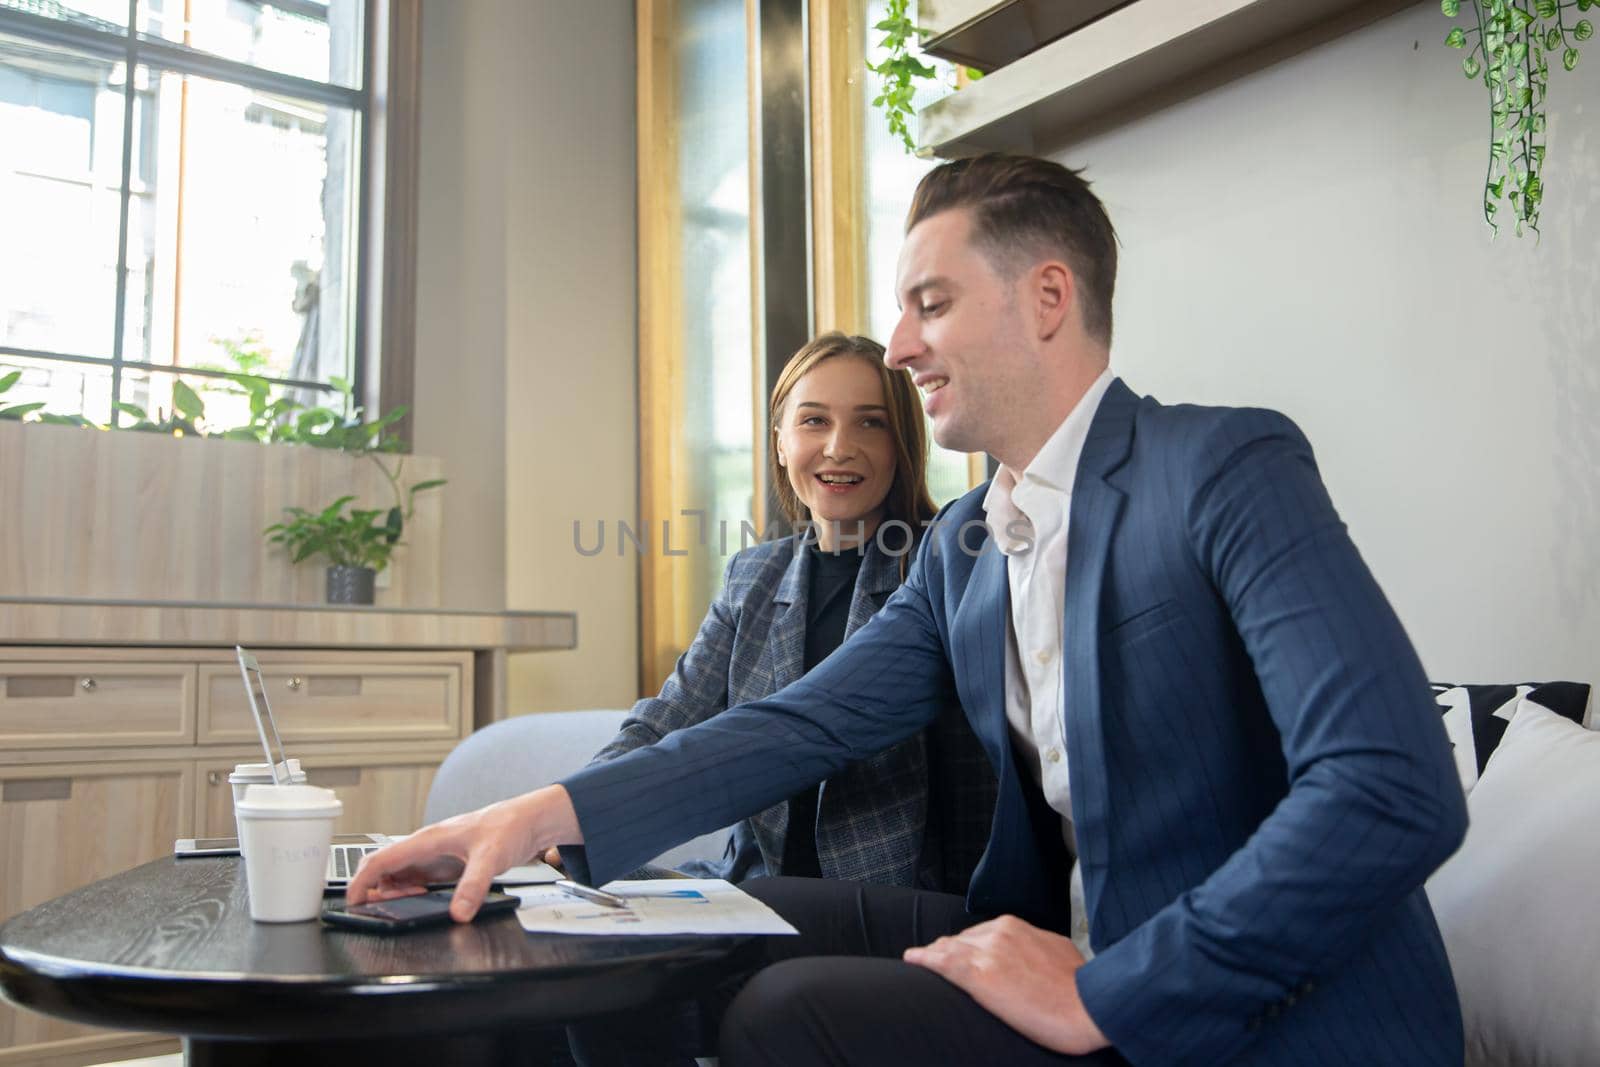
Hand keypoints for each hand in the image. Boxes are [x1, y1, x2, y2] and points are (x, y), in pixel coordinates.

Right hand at [347, 784, 580, 921]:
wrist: (528, 820)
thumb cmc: (508, 826)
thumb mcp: (491, 858)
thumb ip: (473, 886)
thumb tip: (458, 913)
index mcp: (428, 840)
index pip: (380, 860)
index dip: (360, 881)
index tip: (352, 901)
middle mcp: (426, 847)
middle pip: (383, 870)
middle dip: (376, 891)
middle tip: (388, 909)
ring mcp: (435, 856)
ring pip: (398, 876)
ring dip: (394, 893)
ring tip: (409, 906)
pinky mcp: (445, 865)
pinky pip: (417, 880)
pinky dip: (411, 894)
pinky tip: (424, 902)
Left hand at [903, 915, 1109, 1055]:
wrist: (1090, 1007)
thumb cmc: (1080, 991)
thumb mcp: (1058, 954)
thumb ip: (1036, 949)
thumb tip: (1032, 958)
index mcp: (1016, 927)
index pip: (978, 933)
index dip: (965, 946)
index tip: (957, 953)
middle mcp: (1000, 933)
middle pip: (961, 940)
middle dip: (948, 951)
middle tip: (935, 962)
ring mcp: (988, 952)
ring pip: (948, 949)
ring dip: (933, 956)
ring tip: (920, 961)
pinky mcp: (979, 976)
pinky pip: (942, 963)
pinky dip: (924, 960)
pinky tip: (912, 960)